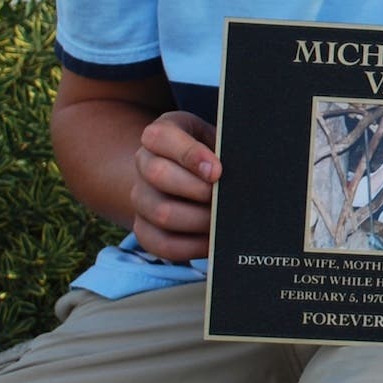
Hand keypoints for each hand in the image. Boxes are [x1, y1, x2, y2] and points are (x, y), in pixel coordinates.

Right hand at [130, 110, 218, 261]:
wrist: (188, 175)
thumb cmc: (210, 154)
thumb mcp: (215, 139)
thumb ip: (223, 148)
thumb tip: (242, 170)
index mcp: (160, 135)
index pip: (162, 137)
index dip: (190, 154)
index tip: (217, 171)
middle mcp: (143, 163)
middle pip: (158, 175)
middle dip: (198, 190)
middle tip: (223, 198)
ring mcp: (140, 197)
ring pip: (161, 212)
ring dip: (198, 220)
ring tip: (222, 220)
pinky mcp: (144, 228)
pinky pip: (161, 243)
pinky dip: (191, 246)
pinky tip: (211, 240)